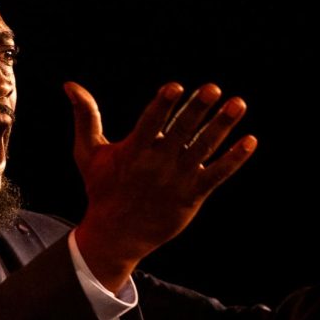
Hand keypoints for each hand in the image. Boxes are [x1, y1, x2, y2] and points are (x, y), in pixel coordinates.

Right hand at [65, 81, 256, 290]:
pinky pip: (217, 175)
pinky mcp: (192, 195)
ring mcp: (177, 180)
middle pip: (182, 131)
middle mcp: (158, 164)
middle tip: (214, 88)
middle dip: (197, 110)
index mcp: (134, 151)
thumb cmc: (102, 190)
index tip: (176, 87)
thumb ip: (85, 116)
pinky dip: (234, 159)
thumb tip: (70, 84)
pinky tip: (250, 141)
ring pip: (204, 149)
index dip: (163, 105)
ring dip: (222, 126)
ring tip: (238, 104)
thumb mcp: (88, 153)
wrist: (116, 235)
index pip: (150, 123)